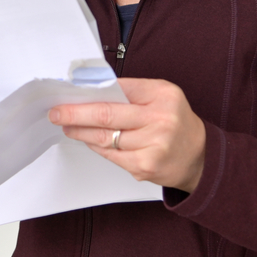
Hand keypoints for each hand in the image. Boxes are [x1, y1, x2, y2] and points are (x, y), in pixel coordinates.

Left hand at [48, 78, 205, 192]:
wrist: (200, 158)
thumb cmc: (176, 122)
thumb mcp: (161, 96)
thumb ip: (131, 91)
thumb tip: (92, 89)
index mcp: (162, 95)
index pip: (118, 89)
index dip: (90, 91)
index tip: (69, 92)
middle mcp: (159, 120)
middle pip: (106, 115)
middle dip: (75, 113)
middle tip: (57, 112)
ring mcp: (152, 146)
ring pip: (105, 137)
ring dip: (81, 131)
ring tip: (68, 125)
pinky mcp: (144, 166)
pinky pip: (111, 155)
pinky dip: (96, 146)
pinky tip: (89, 139)